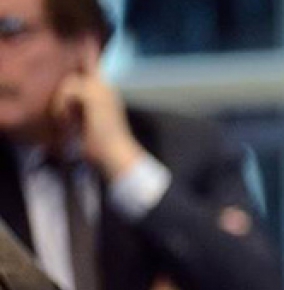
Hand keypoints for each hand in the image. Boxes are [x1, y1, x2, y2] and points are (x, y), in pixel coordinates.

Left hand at [49, 40, 145, 179]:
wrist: (117, 152)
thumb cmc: (104, 143)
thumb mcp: (91, 121)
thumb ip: (82, 107)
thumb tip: (66, 100)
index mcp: (108, 92)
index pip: (96, 64)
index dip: (90, 51)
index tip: (88, 38)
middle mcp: (107, 86)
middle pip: (75, 77)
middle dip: (63, 96)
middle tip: (64, 116)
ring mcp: (102, 89)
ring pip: (70, 83)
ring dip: (62, 103)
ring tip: (67, 121)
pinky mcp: (94, 94)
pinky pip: (70, 91)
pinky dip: (64, 106)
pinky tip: (69, 119)